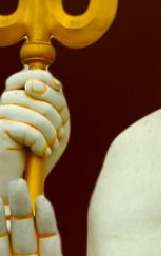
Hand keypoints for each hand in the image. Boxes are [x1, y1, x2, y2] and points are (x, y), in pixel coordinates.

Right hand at [0, 69, 69, 186]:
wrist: (21, 181)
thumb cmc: (38, 152)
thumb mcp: (53, 124)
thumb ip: (55, 100)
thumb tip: (50, 83)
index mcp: (16, 96)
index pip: (31, 74)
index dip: (49, 83)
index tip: (60, 102)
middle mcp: (4, 101)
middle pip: (41, 94)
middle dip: (57, 118)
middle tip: (57, 136)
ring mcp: (0, 114)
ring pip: (40, 114)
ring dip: (51, 135)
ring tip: (48, 147)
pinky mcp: (0, 130)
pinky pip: (31, 130)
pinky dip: (42, 144)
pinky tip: (39, 153)